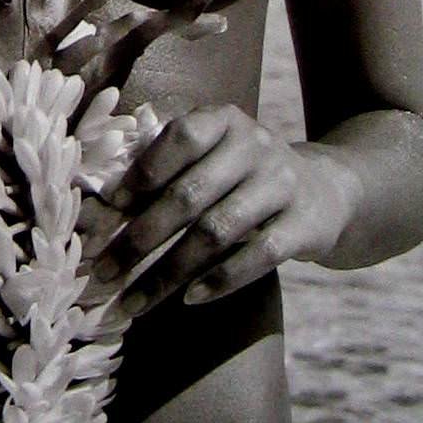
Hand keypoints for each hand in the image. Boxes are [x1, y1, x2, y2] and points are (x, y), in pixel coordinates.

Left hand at [80, 105, 360, 315]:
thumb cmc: (241, 177)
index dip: (140, 174)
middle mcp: (254, 146)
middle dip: (139, 238)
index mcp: (222, 121)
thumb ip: (164, 172)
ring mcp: (282, 185)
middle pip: (189, 194)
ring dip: (169, 272)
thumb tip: (99, 208)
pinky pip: (258, 256)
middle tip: (103, 272)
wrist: (324, 191)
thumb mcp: (212, 157)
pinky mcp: (305, 225)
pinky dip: (221, 280)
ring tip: (133, 301)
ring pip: (217, 232)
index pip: (178, 139)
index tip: (105, 212)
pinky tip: (189, 299)